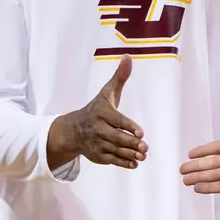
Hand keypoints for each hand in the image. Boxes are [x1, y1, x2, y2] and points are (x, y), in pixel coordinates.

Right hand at [47, 55, 147, 169]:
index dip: (129, 127)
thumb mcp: (107, 92)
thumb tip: (128, 56)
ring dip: (130, 154)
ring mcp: (97, 143)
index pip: (117, 121)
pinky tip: (135, 163)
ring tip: (143, 154)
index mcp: (102, 113)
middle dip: (131, 143)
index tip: (141, 133)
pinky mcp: (97, 156)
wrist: (74, 129)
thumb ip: (120, 77)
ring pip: (116, 150)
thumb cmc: (97, 108)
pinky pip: (112, 160)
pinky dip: (124, 163)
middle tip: (145, 147)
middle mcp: (98, 129)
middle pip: (117, 138)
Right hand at [180, 81, 219, 193]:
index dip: (205, 150)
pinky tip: (197, 189)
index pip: (219, 147)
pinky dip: (210, 187)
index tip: (191, 153)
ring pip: (215, 175)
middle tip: (181, 170)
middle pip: (213, 163)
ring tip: (184, 180)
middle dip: (197, 167)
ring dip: (199, 178)